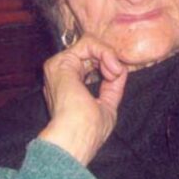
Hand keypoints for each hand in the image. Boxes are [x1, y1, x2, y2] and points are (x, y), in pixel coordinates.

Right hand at [38, 35, 127, 165]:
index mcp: (68, 88)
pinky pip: (87, 43)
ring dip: (107, 55)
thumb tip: (120, 70)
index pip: (90, 66)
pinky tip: (111, 68)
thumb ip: (111, 88)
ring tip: (114, 72)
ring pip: (89, 45)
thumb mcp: (106, 106)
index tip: (117, 77)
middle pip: (90, 54)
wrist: (76, 136)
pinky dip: (104, 52)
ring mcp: (59, 67)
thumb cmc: (88, 130)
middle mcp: (61, 76)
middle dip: (108, 59)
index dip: (108, 67)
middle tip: (117, 74)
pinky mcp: (61, 62)